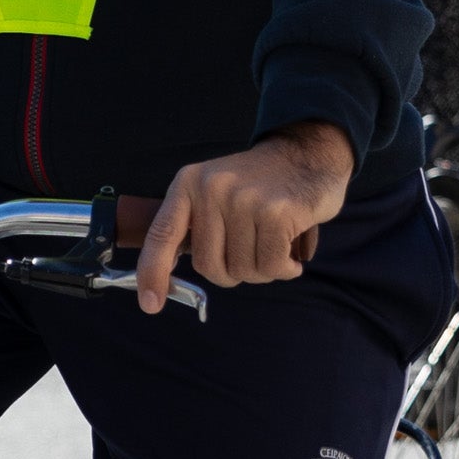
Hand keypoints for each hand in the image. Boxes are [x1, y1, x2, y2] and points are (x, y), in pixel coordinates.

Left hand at [135, 122, 351, 309]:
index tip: (150, 305)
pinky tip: (292, 253)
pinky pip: (271, 266)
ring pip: (243, 270)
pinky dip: (285, 269)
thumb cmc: (260, 185)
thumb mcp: (215, 190)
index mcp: (188, 183)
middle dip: (233, 272)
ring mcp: (243, 199)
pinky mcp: (276, 212)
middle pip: (209, 266)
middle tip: (252, 253)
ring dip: (263, 270)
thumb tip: (167, 278)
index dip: (151, 272)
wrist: (307, 152)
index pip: (162, 235)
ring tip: (275, 244)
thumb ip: (195, 227)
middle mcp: (211, 188)